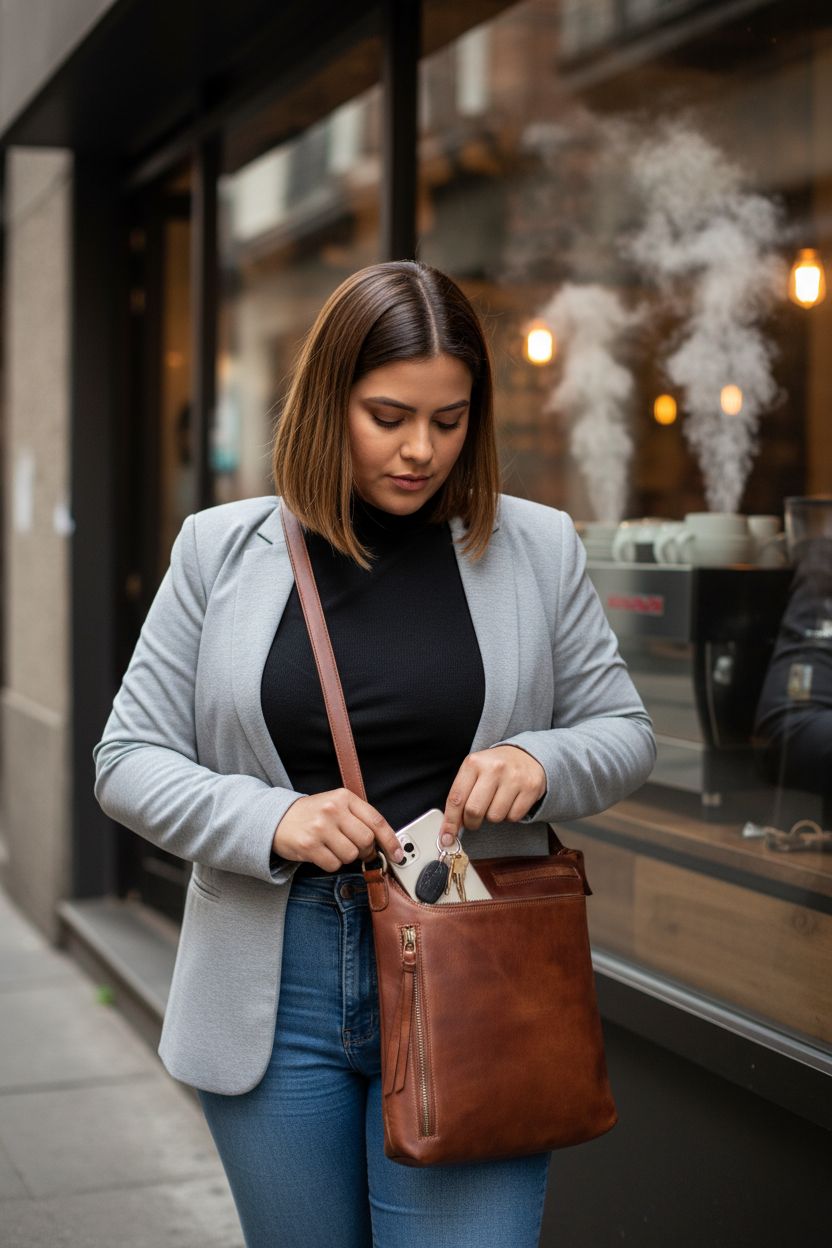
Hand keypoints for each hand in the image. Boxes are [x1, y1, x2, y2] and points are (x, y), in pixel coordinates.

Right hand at [273, 789, 404, 870]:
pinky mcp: (308, 845)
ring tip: (333, 847)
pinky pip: (333, 865)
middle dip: (365, 851)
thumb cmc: (312, 814)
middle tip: (356, 850)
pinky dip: (331, 864)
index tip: (398, 854)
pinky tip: (321, 853)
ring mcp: (320, 827)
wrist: (277, 818)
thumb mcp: (336, 805)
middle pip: (366, 841)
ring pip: (351, 855)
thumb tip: (384, 843)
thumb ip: (359, 818)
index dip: (391, 840)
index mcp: (344, 797)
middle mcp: (332, 809)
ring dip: (346, 858)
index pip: (376, 820)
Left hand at [439, 746, 546, 844]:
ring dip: (492, 817)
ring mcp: (514, 777)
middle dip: (471, 822)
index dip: (450, 822)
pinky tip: (510, 802)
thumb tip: (450, 829)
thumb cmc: (493, 768)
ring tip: (495, 802)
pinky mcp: (531, 788)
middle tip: (473, 820)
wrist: (524, 755)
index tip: (446, 838)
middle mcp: (494, 768)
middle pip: (474, 811)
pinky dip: (509, 816)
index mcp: (474, 762)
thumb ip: (460, 796)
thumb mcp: (473, 772)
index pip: (456, 798)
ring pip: (494, 817)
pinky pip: (513, 817)